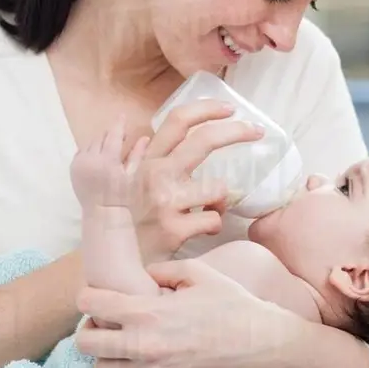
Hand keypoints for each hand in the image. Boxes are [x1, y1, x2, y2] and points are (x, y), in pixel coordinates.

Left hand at [70, 115, 149, 208]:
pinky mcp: (73, 169)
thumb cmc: (122, 197)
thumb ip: (137, 155)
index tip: (122, 115)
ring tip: (109, 149)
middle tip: (120, 137)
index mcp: (108, 161)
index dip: (119, 124)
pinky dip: (89, 151)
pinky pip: (81, 152)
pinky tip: (97, 156)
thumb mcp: (133, 176)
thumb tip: (144, 138)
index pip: (113, 135)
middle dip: (110, 135)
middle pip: (101, 137)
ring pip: (90, 143)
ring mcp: (79, 164)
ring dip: (100, 142)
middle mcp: (91, 159)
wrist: (103, 213)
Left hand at [74, 257, 297, 367]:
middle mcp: (144, 346)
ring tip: (123, 343)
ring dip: (107, 355)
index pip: (90, 305)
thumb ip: (161, 269)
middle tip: (102, 322)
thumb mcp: (197, 273)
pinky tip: (158, 355)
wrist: (261, 345)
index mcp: (147, 313)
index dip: (87, 297)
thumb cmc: (231, 304)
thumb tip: (141, 276)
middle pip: (86, 344)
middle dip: (88, 330)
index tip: (93, 296)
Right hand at [129, 99, 264, 261]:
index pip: (178, 121)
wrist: (111, 259)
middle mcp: (157, 174)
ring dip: (221, 199)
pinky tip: (201, 229)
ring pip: (218, 188)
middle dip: (237, 131)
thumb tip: (145, 138)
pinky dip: (213, 225)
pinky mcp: (175, 230)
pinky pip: (214, 220)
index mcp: (147, 159)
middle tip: (257, 131)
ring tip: (209, 208)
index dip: (207, 109)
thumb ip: (136, 158)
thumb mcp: (123, 181)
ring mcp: (166, 202)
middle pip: (205, 140)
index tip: (229, 108)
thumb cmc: (124, 217)